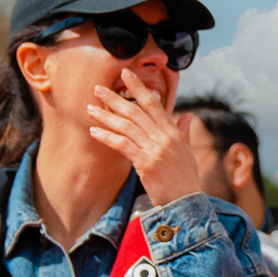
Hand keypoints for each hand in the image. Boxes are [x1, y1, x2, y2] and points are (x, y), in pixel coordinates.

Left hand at [87, 69, 204, 204]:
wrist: (186, 202)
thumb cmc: (186, 179)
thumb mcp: (187, 153)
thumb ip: (184, 132)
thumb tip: (187, 115)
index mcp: (173, 131)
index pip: (154, 103)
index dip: (138, 87)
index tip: (126, 74)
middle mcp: (164, 137)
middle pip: (136, 111)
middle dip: (115, 98)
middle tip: (98, 89)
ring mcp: (155, 149)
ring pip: (126, 126)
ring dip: (106, 116)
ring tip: (90, 109)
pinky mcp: (146, 163)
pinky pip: (122, 145)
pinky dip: (107, 137)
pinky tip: (94, 131)